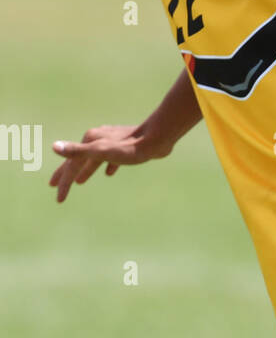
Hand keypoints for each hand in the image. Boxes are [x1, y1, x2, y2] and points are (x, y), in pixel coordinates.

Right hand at [49, 124, 166, 202]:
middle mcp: (98, 139)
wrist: (158, 137)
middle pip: (79, 160)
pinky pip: (111, 158)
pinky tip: (109, 173)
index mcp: (90, 142)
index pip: (72, 166)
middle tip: (54, 187)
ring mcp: (112, 142)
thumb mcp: (102, 152)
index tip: (59, 200)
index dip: (64, 183)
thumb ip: (78, 151)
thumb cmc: (131, 148)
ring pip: (94, 159)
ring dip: (85, 170)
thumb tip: (54, 147)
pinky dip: (106, 166)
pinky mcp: (126, 146)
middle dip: (67, 175)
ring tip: (80, 182)